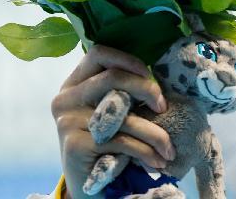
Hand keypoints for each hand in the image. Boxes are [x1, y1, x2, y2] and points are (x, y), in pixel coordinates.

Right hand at [51, 45, 174, 198]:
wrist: (87, 181)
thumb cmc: (106, 139)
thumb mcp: (111, 109)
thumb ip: (123, 90)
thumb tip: (160, 77)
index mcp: (74, 83)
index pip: (98, 53)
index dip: (128, 59)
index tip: (150, 74)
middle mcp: (66, 98)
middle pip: (113, 77)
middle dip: (147, 89)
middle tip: (163, 107)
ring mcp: (67, 121)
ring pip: (123, 115)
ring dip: (155, 133)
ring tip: (169, 148)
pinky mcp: (75, 144)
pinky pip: (122, 141)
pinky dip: (146, 152)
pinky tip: (158, 161)